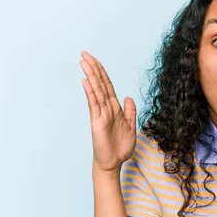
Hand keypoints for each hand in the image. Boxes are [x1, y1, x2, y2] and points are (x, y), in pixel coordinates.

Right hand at [80, 51, 136, 173]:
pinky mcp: (97, 122)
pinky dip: (90, 92)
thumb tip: (128, 97)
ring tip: (84, 61)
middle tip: (84, 53)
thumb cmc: (120, 148)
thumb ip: (130, 112)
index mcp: (115, 108)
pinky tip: (85, 81)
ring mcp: (100, 114)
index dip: (103, 72)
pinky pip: (94, 104)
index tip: (95, 59)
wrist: (114, 163)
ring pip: (96, 91)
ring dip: (90, 76)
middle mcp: (106, 108)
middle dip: (93, 68)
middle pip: (100, 84)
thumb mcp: (132, 127)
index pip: (108, 86)